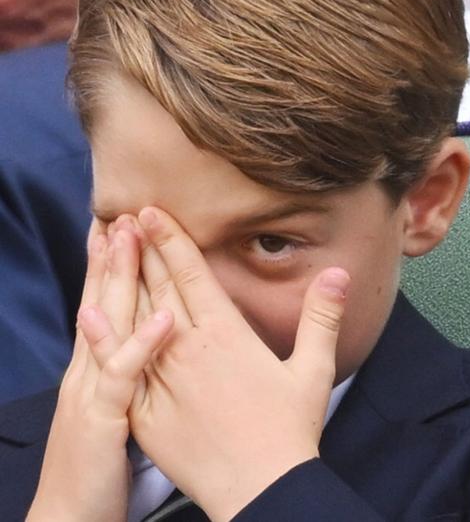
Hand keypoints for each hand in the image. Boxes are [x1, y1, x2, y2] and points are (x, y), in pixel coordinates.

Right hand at [27, 222, 172, 521]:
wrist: (72, 514)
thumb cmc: (101, 462)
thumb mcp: (115, 408)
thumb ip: (126, 370)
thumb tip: (149, 336)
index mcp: (100, 366)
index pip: (107, 305)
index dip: (112, 266)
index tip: (123, 224)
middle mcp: (91, 370)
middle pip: (103, 303)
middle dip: (110, 257)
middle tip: (122, 210)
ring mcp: (94, 391)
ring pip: (107, 326)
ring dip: (118, 281)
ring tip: (131, 239)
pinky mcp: (104, 418)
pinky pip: (124, 376)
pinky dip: (142, 345)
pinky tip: (165, 318)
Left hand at [128, 207, 348, 521]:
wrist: (258, 488)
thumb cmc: (290, 430)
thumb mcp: (314, 369)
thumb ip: (321, 316)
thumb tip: (338, 273)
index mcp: (227, 336)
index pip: (191, 275)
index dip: (169, 241)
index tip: (150, 213)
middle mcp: (188, 351)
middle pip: (157, 290)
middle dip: (140, 251)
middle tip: (122, 218)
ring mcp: (162, 382)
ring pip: (133, 322)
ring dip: (120, 284)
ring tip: (108, 254)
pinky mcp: (145, 412)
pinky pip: (120, 369)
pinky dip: (104, 338)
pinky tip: (91, 317)